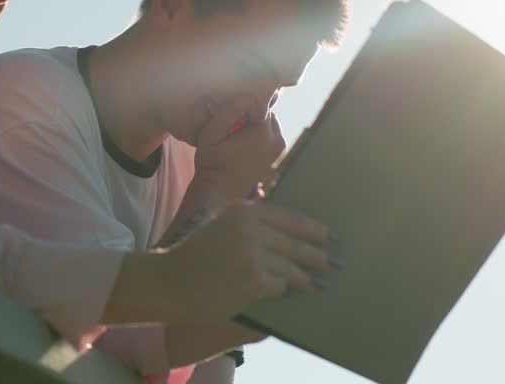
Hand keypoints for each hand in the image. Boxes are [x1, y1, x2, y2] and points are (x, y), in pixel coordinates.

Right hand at [159, 200, 331, 320]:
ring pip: (292, 267)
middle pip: (296, 243)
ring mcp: (253, 254)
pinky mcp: (254, 280)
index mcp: (243, 210)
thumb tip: (287, 232)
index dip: (314, 228)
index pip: (290, 217)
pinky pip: (280, 286)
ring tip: (316, 284)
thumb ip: (249, 223)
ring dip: (306, 278)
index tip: (330, 236)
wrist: (170, 282)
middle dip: (318, 255)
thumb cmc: (195, 256)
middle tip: (334, 263)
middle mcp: (250, 228)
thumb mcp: (220, 225)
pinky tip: (292, 293)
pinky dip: (286, 291)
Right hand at [190, 95, 284, 200]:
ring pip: (268, 122)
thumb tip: (245, 96)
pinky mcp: (278, 154)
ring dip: (255, 124)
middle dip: (250, 115)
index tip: (230, 115)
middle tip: (232, 125)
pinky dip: (259, 134)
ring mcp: (280, 148)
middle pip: (266, 112)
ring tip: (236, 134)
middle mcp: (277, 139)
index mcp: (263, 133)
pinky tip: (243, 142)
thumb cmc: (212, 162)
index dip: (243, 105)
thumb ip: (227, 112)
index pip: (258, 103)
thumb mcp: (211, 134)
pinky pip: (270, 133)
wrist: (219, 190)